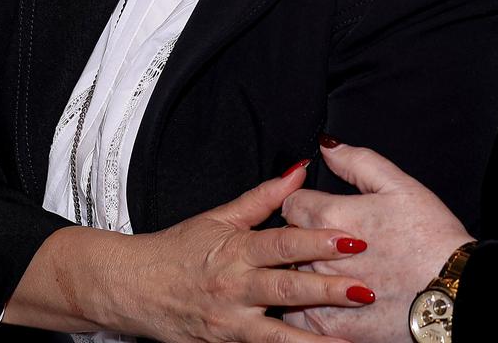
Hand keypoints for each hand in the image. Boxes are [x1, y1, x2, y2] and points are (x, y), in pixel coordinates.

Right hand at [7, 161, 372, 342]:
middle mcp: (235, 287)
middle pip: (287, 289)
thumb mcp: (220, 217)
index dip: (317, 241)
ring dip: (316, 336)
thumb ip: (263, 197)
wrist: (132, 288)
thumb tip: (300, 170)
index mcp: (237, 249)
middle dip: (328, 290)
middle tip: (366, 288)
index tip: (352, 239)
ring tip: (351, 337)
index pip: (282, 243)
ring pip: (279, 332)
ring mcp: (231, 320)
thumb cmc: (178, 250)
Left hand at [281, 142, 473, 342]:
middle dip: (303, 237)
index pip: (291, 203)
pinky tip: (329, 301)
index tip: (322, 211)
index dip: (307, 203)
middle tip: (331, 242)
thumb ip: (357, 161)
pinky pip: (298, 315)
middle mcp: (317, 255)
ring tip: (332, 271)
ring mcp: (322, 294)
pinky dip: (308, 307)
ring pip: (290, 277)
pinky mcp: (330, 325)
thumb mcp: (399, 186)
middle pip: (287, 240)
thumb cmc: (430, 239)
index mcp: (329, 216)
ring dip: (305, 271)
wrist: (452, 294)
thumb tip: (327, 146)